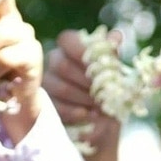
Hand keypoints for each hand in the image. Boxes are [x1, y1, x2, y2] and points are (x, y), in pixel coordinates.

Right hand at [47, 30, 120, 153]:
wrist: (104, 123)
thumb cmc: (110, 91)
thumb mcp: (116, 73)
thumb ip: (112, 55)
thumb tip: (115, 37)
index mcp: (72, 47)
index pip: (67, 39)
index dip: (81, 49)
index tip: (98, 64)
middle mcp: (56, 61)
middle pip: (62, 65)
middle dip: (85, 80)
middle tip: (103, 92)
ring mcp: (48, 83)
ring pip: (59, 87)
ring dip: (82, 97)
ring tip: (99, 106)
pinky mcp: (45, 105)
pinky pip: (56, 106)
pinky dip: (75, 112)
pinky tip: (88, 115)